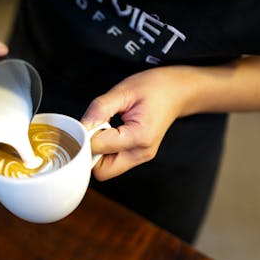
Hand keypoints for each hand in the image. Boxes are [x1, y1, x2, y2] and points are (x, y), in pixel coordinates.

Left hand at [81, 66, 194, 180]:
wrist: (177, 91)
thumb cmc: (155, 88)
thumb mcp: (123, 91)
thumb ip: (99, 109)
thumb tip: (82, 126)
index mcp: (140, 137)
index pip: (98, 148)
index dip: (86, 135)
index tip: (89, 121)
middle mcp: (141, 153)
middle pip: (101, 171)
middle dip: (90, 152)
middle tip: (95, 129)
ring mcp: (140, 157)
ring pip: (105, 170)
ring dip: (97, 152)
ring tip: (106, 128)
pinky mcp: (136, 156)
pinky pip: (111, 163)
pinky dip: (104, 151)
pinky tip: (110, 133)